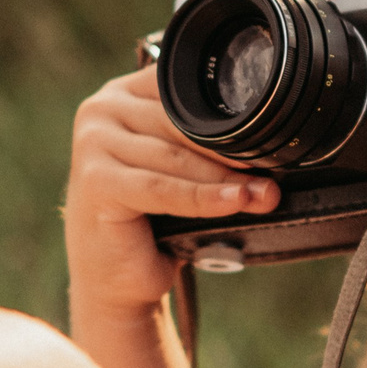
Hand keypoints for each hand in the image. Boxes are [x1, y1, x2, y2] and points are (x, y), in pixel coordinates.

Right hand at [65, 68, 279, 320]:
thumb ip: (206, 145)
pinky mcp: (95, 181)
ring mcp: (92, 143)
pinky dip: (202, 198)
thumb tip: (272, 146)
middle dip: (232, 150)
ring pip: (174, 157)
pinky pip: (161, 188)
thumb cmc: (151, 219)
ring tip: (263, 193)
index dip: (230, 115)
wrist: (115, 275)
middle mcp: (102, 110)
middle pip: (180, 124)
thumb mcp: (181, 170)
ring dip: (225, 177)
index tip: (272, 135)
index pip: (185, 93)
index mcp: (124, 94)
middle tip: (274, 170)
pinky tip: (233, 202)